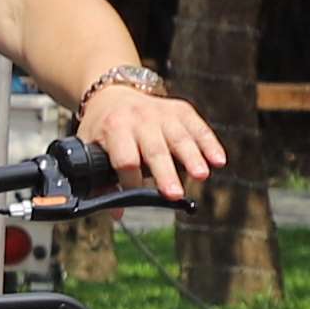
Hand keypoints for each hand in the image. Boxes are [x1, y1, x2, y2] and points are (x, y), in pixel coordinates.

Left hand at [82, 79, 227, 201]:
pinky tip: (219, 160)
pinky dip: (209, 144)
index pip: (125, 159)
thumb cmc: (102, 129)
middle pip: (155, 150)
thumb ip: (101, 181)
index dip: (131, 181)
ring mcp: (162, 113)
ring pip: (180, 138)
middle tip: (174, 194)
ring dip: (192, 158)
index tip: (137, 200)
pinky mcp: (181, 110)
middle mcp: (139, 118)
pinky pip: (199, 128)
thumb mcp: (90, 148)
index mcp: (113, 128)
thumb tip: (117, 214)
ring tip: (201, 176)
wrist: (113, 94)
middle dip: (165, 173)